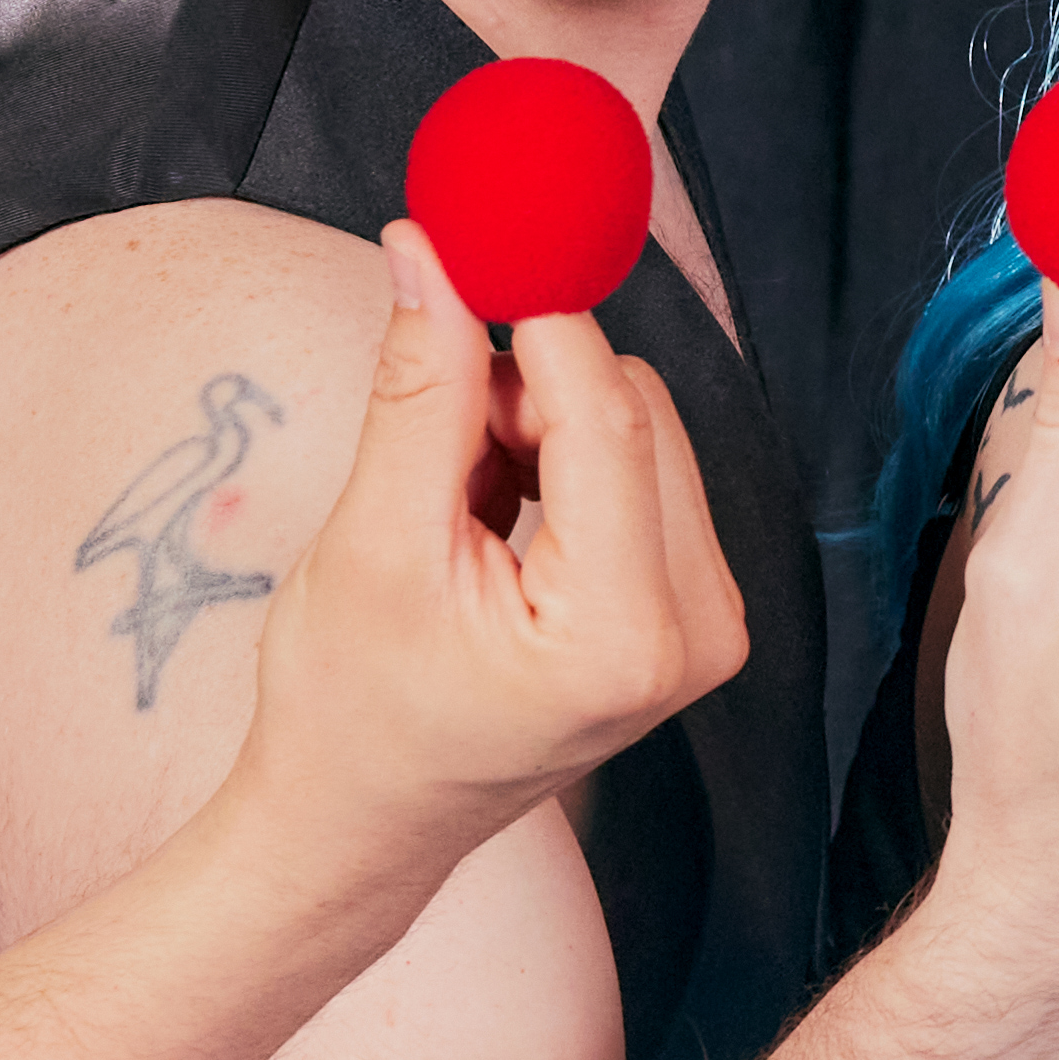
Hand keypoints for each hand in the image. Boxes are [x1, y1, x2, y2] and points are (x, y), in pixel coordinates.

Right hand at [222, 226, 751, 902]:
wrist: (360, 825)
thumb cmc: (351, 715)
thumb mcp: (373, 542)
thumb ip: (419, 390)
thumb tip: (432, 250)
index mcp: (625, 634)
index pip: (605, 413)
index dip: (535, 309)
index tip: (473, 233)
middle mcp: (698, 631)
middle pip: (633, 409)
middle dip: (524, 387)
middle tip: (430, 434)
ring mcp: (707, 625)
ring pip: (638, 428)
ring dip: (536, 424)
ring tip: (454, 508)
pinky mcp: (693, 611)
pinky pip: (641, 470)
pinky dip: (559, 461)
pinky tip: (494, 522)